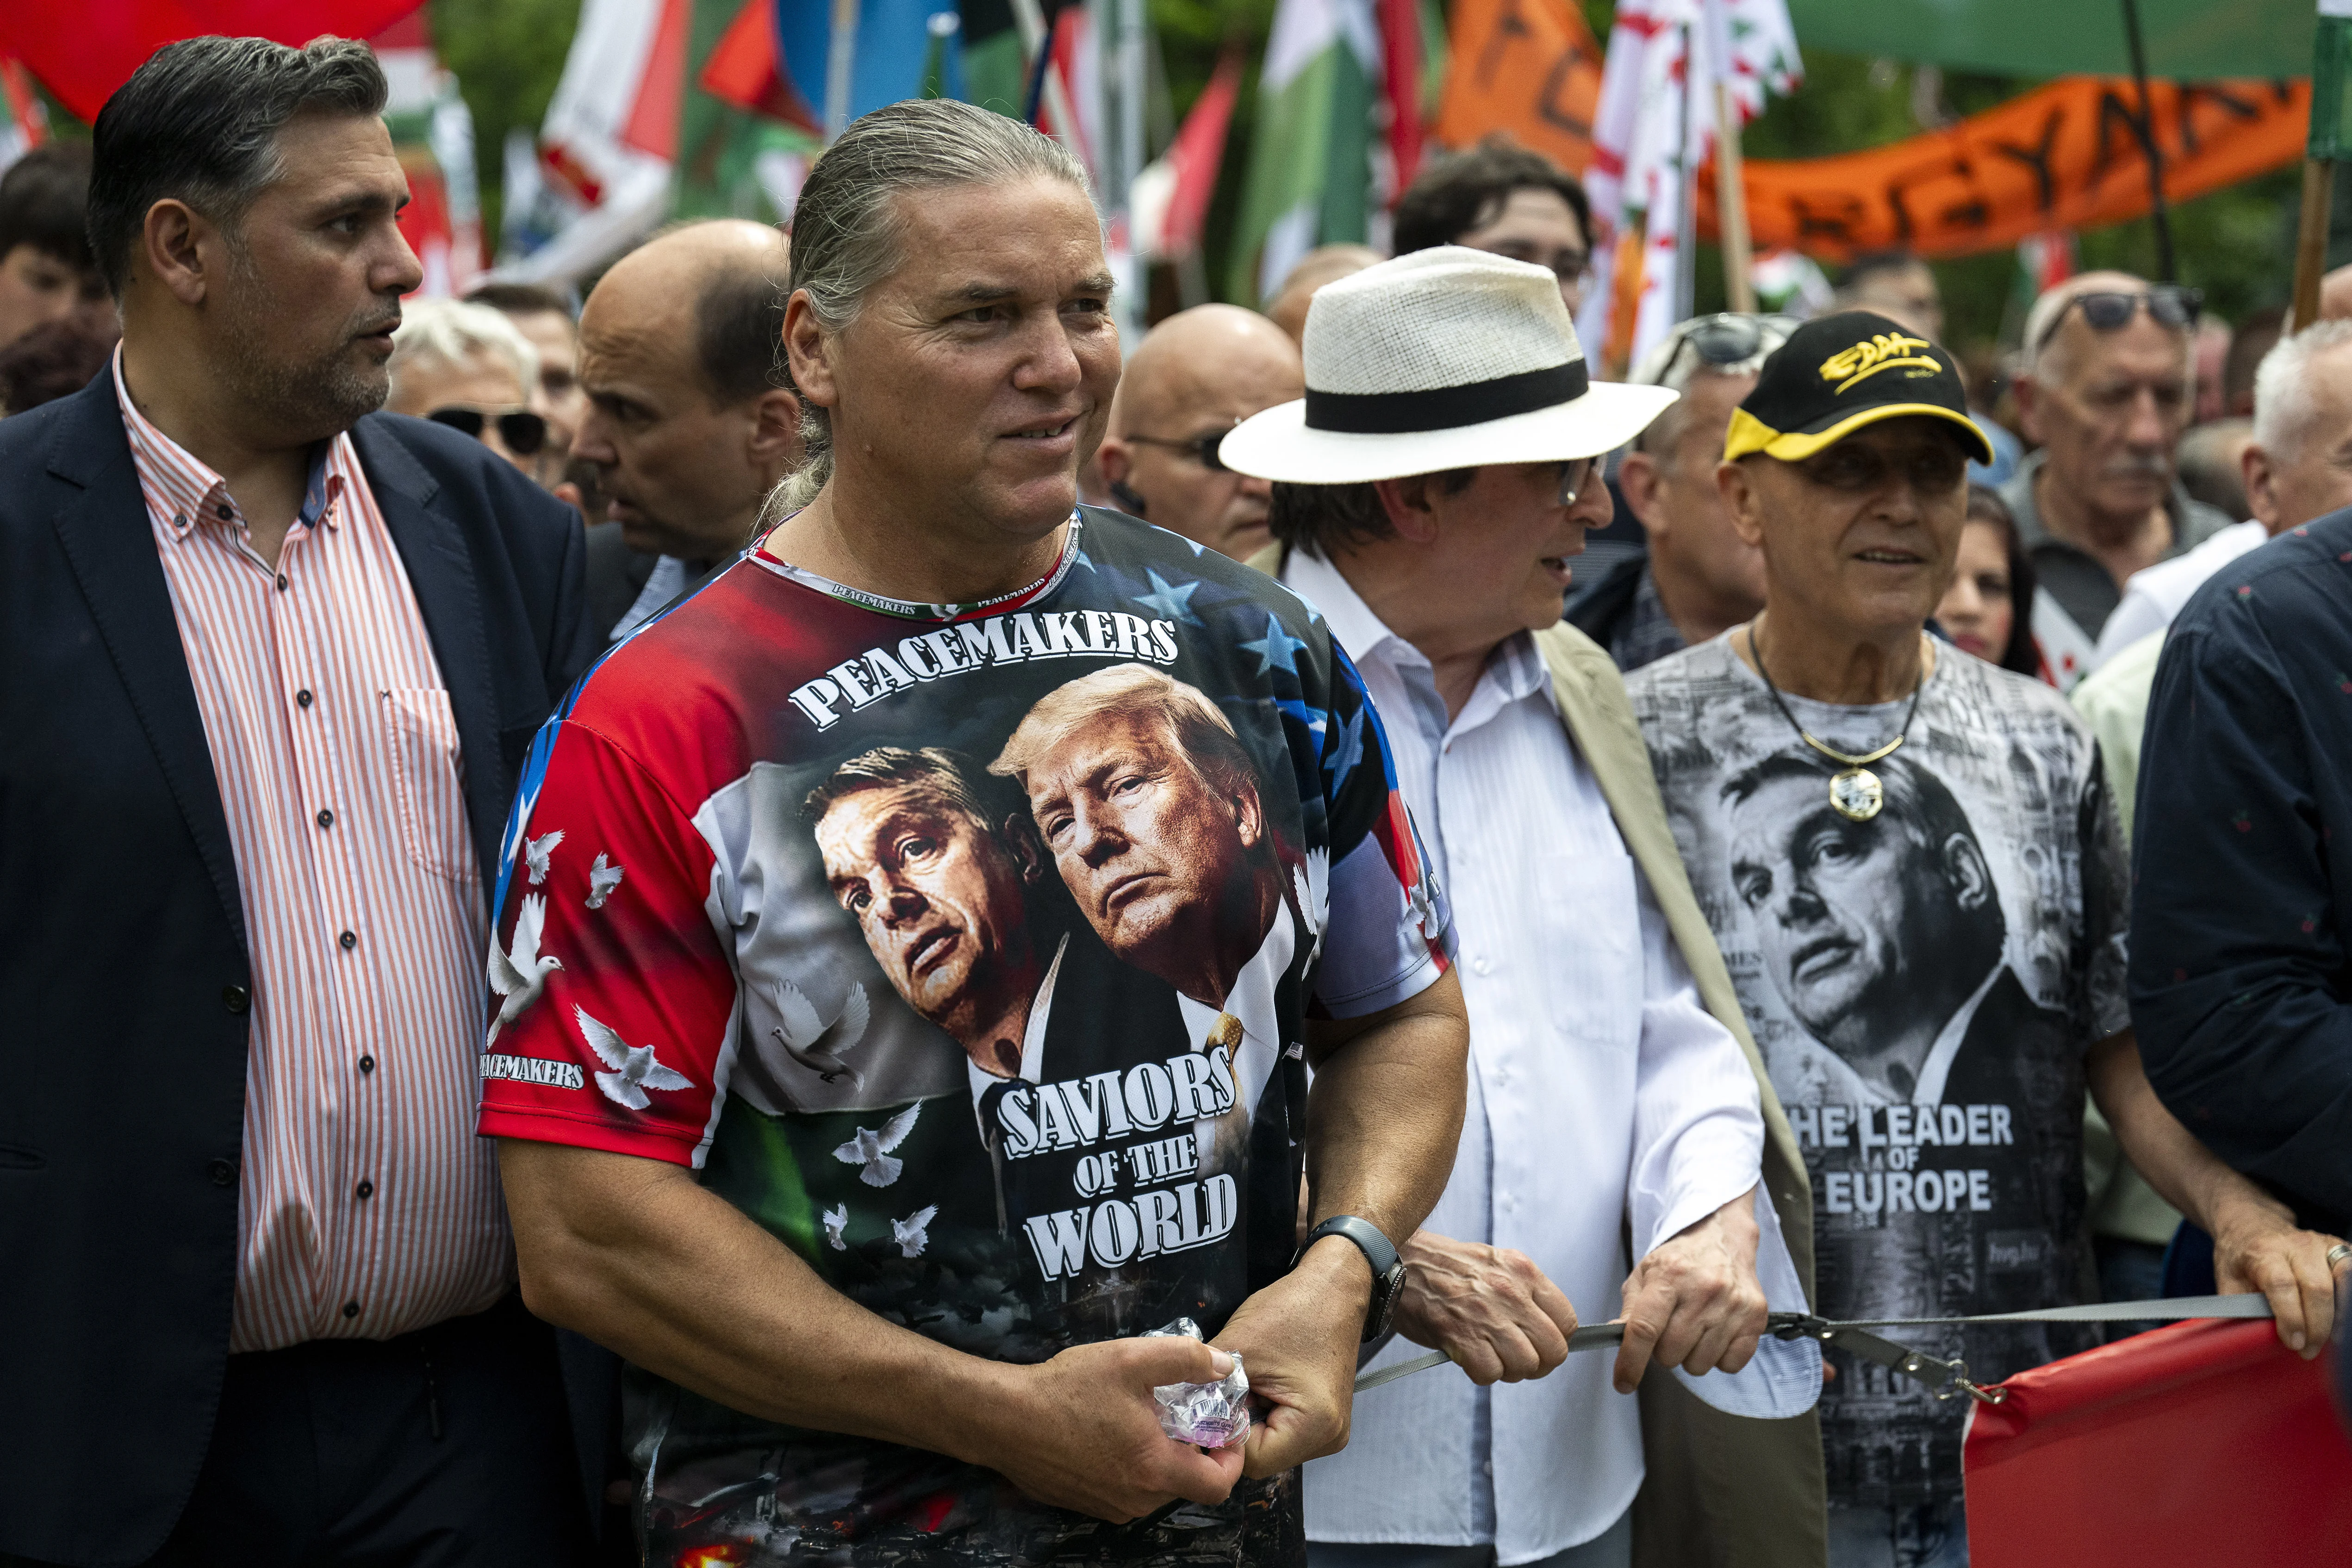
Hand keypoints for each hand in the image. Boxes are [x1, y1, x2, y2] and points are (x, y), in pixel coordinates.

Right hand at [980, 1335, 1245, 1522]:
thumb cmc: (1067, 1389)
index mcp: (1154, 1469)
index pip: (1218, 1486)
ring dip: (1161, 1458)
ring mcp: (1107, 1506)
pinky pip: (1125, 1490)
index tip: (1226, 1427)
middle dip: (1195, 1451)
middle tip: (1183, 1413)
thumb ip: (1185, 1358)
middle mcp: (1135, 1499)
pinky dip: (1133, 1467)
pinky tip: (1113, 1432)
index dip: (1233, 1458)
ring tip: (1145, 1418)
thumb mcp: (1131, 1359)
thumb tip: (1223, 1366)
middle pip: (1187, 1485)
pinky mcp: (1084, 1504)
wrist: (1003, 1418)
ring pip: (1155, 1488)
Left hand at [1214, 1235, 1369, 1477]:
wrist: (1334, 1286)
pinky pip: (1283, 1429)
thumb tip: (1177, 1413)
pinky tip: (1261, 1384)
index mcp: (1315, 1427)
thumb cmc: (1291, 1310)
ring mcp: (1330, 1432)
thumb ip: (1207, 1386)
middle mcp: (1329, 1439)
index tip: (1208, 1405)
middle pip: (1263, 1457)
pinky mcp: (1324, 1419)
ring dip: (1249, 1418)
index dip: (1223, 1436)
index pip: (1252, 1460)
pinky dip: (1265, 1412)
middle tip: (1222, 1390)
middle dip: (1236, 1426)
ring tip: (1246, 1381)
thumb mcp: (1240, 1347)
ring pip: (1270, 1444)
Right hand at [1392, 1232, 1577, 1384]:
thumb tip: (1546, 1326)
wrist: (1400, 1261)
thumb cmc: (1445, 1266)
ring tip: (1491, 1357)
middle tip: (1518, 1360)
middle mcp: (1511, 1293)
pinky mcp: (1462, 1337)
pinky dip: (1482, 1373)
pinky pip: (1491, 1374)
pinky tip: (1469, 1357)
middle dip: (1538, 1364)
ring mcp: (1487, 1316)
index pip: (1567, 1322)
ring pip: (1526, 1366)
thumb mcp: (1495, 1264)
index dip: (1555, 1341)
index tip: (1541, 1344)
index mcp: (1523, 1272)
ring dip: (1509, 1370)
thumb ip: (1524, 1291)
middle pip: (1553, 1351)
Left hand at [1611, 1188, 1768, 1393]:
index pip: (1644, 1329)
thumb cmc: (1680, 1260)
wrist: (1722, 1238)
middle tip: (1668, 1331)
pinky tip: (1715, 1334)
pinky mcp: (1756, 1317)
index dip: (1630, 1362)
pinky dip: (1719, 1358)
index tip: (1623, 1383)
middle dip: (1662, 1352)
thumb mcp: (1645, 1273)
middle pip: (1671, 1353)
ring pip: (1699, 1364)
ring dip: (1690, 1356)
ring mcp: (1733, 1304)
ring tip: (1693, 1330)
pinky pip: (1730, 1365)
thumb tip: (1617, 1341)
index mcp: (1669, 1276)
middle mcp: (1703, 1289)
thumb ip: (1631, 1309)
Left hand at [2208, 1187, 2345, 1357]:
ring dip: (2341, 1316)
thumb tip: (2254, 1340)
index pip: (2281, 1285)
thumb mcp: (2227, 1281)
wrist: (2250, 1225)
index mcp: (2263, 1251)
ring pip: (2343, 1278)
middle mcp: (2296, 1243)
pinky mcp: (2339, 1248)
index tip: (2293, 1344)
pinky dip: (2349, 1299)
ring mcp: (2321, 1243)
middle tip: (2308, 1351)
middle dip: (2318, 1327)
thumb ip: (2240, 1308)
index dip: (2290, 1318)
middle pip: (2317, 1287)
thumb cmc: (2239, 1258)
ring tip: (2329, 1341)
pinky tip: (2341, 1321)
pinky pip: (2351, 1272)